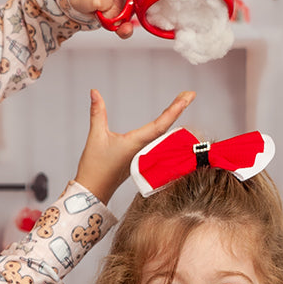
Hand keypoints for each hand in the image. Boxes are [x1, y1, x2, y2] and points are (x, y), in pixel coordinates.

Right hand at [72, 89, 194, 203]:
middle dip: (178, 108)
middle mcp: (144, 149)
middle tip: (190, 93)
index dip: (176, 109)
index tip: (188, 96)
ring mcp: (144, 156)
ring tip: (181, 102)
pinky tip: (167, 122)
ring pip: (163, 134)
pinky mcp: (140, 159)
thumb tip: (94, 91)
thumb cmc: (95, 167)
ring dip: (172, 118)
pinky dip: (164, 128)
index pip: (161, 124)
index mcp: (137, 143)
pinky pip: (157, 141)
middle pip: (166, 126)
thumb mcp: (96, 136)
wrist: (93, 192)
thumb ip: (97, 112)